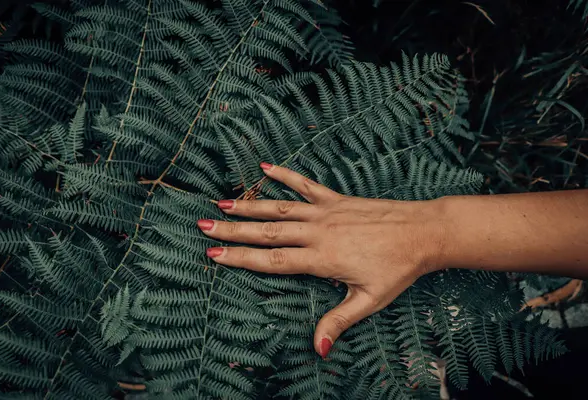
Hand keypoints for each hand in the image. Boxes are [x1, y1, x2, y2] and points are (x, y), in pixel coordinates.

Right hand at [197, 163, 447, 357]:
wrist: (422, 232)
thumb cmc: (397, 268)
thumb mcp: (369, 300)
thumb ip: (339, 321)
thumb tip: (318, 348)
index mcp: (321, 258)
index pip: (272, 260)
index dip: (241, 259)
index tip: (214, 255)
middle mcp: (317, 232)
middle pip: (267, 232)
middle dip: (233, 231)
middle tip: (205, 226)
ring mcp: (325, 212)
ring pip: (279, 208)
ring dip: (250, 205)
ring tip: (223, 203)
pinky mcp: (336, 199)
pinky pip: (305, 185)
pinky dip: (285, 175)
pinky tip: (265, 168)